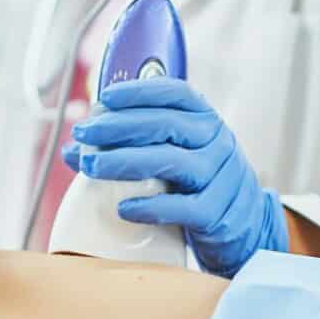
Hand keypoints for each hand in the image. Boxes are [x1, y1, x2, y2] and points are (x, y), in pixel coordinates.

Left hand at [64, 77, 286, 277]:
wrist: (245, 227)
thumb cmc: (199, 184)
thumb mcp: (174, 155)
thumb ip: (131, 147)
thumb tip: (74, 149)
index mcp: (205, 120)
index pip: (175, 93)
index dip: (140, 91)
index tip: (105, 97)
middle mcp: (216, 142)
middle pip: (166, 124)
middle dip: (118, 126)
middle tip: (84, 133)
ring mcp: (221, 177)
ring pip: (172, 161)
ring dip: (126, 161)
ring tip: (91, 166)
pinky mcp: (218, 214)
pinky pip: (184, 207)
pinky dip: (151, 206)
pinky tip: (123, 208)